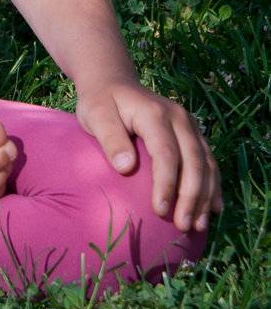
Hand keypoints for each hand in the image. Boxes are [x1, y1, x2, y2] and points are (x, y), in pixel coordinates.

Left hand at [75, 78, 221, 233]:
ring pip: (206, 163)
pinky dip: (213, 185)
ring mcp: (189, 125)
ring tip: (197, 225)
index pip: (166, 153)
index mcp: (154, 113)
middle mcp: (178, 117)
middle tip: (182, 225)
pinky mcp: (192, 133)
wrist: (113, 82)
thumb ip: (110, 138)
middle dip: (191, 196)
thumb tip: (126, 168)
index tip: (159, 211)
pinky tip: (213, 209)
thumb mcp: (95, 115)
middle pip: (193, 160)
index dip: (166, 183)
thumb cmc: (100, 102)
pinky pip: (209, 161)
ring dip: (205, 195)